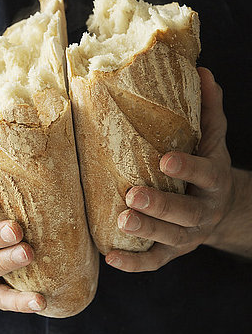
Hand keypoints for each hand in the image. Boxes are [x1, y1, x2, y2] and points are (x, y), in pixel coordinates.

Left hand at [105, 67, 234, 271]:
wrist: (222, 208)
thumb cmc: (208, 165)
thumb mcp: (213, 138)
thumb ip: (209, 108)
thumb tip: (202, 70)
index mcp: (214, 179)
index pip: (205, 174)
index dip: (188, 169)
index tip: (166, 161)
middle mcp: (203, 211)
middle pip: (185, 214)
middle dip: (160, 207)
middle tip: (133, 196)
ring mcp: (188, 236)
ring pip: (169, 239)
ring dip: (146, 232)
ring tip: (121, 222)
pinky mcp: (173, 251)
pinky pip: (155, 262)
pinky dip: (134, 263)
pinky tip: (110, 257)